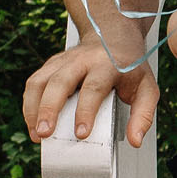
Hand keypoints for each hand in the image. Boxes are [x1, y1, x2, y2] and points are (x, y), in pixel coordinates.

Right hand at [23, 40, 161, 147]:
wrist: (113, 36)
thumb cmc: (129, 67)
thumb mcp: (146, 88)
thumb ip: (143, 115)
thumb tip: (135, 141)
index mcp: (107, 64)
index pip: (94, 87)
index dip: (85, 111)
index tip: (81, 134)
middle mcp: (82, 60)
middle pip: (60, 81)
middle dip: (50, 108)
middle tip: (46, 133)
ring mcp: (63, 60)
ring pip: (41, 81)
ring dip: (34, 108)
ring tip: (36, 134)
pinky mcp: (51, 64)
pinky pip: (34, 82)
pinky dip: (30, 104)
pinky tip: (32, 122)